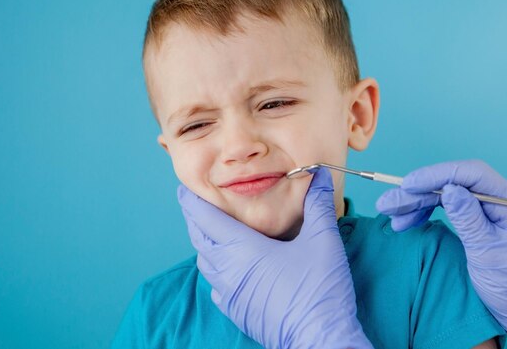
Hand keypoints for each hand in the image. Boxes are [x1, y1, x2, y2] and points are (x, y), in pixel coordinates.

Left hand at [178, 167, 372, 348]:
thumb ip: (317, 204)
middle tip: (195, 206)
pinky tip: (229, 269)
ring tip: (212, 233)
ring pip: (204, 263)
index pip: (204, 218)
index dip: (191, 201)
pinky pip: (215, 286)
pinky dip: (216, 271)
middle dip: (194, 220)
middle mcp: (227, 270)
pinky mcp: (236, 311)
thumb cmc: (319, 291)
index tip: (184, 189)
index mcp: (241, 248)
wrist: (319, 342)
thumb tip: (317, 175)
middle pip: (199, 238)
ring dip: (204, 245)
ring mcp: (229, 293)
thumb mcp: (323, 241)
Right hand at [375, 160, 506, 336]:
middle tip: (387, 203)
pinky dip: (423, 212)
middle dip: (416, 193)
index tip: (408, 185)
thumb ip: (469, 219)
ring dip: (414, 203)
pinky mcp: (474, 219)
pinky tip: (407, 221)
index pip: (471, 174)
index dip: (436, 175)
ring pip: (444, 195)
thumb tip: (449, 189)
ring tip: (390, 213)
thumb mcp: (488, 253)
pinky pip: (445, 208)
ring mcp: (484, 209)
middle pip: (451, 184)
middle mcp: (497, 200)